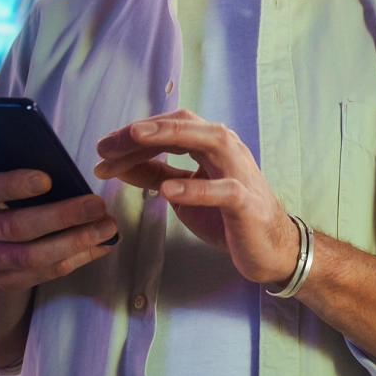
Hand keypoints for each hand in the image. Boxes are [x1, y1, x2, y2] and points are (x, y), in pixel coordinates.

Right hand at [0, 168, 118, 291]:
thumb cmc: (6, 197)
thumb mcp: (3, 177)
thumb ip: (22, 166)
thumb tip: (62, 162)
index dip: (13, 185)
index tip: (47, 179)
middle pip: (18, 226)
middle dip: (61, 216)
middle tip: (96, 205)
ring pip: (34, 256)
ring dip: (76, 241)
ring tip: (108, 227)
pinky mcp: (10, 280)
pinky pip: (48, 271)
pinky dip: (80, 257)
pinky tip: (102, 244)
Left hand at [94, 111, 299, 285]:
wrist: (272, 249)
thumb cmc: (226, 217)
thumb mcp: (183, 193)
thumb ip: (156, 175)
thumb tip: (119, 164)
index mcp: (209, 145)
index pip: (170, 128)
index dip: (134, 136)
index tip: (103, 149)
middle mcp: (227, 150)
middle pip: (185, 125)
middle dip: (144, 131)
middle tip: (107, 145)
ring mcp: (239, 173)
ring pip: (209, 140)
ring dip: (171, 136)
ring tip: (136, 139)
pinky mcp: (247, 203)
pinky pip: (223, 190)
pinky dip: (196, 188)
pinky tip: (168, 191)